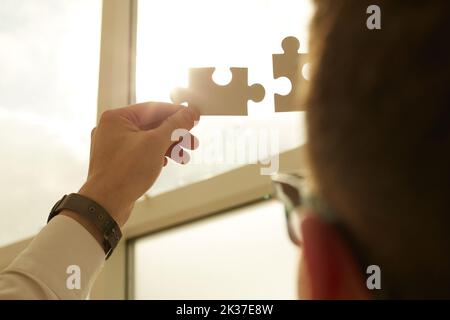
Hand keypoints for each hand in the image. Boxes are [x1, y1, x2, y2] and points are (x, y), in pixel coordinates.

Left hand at [78, 102, 199, 226]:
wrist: (106, 205)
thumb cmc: (124, 173)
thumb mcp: (155, 144)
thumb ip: (174, 126)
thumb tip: (189, 114)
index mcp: (116, 118)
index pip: (153, 108)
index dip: (177, 113)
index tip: (194, 117)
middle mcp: (113, 129)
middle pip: (152, 125)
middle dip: (175, 134)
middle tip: (192, 141)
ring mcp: (114, 146)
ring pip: (148, 140)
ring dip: (169, 146)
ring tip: (184, 156)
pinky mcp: (119, 161)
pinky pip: (142, 152)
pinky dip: (157, 155)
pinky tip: (167, 162)